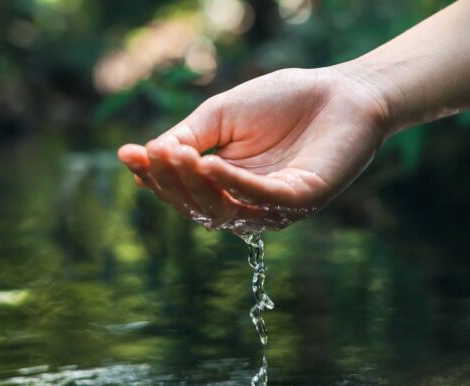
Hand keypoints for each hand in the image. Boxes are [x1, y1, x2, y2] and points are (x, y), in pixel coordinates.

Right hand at [117, 65, 391, 231]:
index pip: (183, 192)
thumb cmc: (284, 103)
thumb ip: (188, 137)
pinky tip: (210, 165)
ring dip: (196, 186)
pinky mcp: (304, 200)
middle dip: (171, 183)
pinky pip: (262, 199)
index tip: (127, 154)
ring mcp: (276, 208)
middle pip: (198, 208)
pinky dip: (234, 184)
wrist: (342, 91)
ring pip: (224, 211)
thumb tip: (147, 155)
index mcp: (226, 187)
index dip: (154, 177)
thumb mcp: (222, 116)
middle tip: (154, 153)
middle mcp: (249, 205)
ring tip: (177, 155)